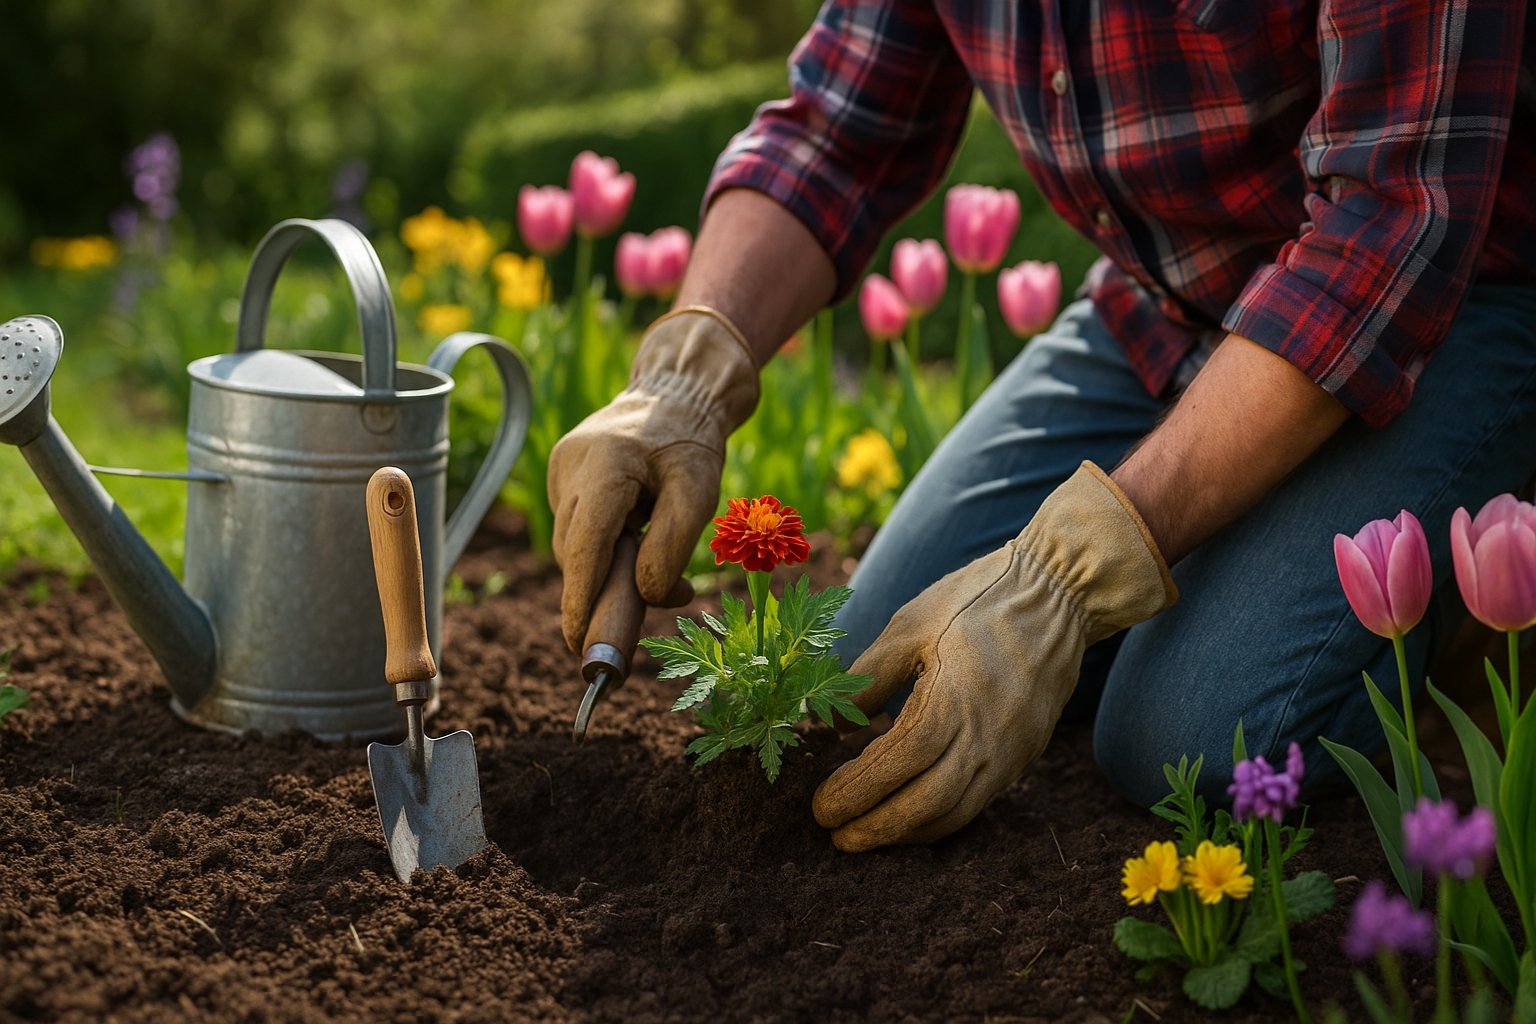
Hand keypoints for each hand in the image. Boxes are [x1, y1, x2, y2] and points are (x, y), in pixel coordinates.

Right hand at [548, 307, 758, 652]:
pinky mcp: (562, 476)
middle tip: (622, 633)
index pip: (584, 545)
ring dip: (602, 569)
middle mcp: (572, 466)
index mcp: (606, 464)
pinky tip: (629, 535)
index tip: (579, 643)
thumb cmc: (691, 441)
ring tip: (642, 569)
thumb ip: (673, 546)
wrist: (676, 391)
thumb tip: (648, 595)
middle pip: (575, 551)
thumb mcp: (699, 491)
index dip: (580, 599)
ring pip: (573, 543)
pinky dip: (599, 546)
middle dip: (595, 594)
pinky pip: (576, 527)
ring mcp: (562, 470)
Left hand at [812, 463, 1177, 851]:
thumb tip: (828, 725)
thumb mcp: (909, 626)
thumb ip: (866, 679)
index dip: (856, 792)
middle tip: (835, 836)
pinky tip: (910, 815)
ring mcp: (1011, 752)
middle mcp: (987, 737)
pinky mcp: (1024, 755)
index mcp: (953, 700)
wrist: (1059, 594)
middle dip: (876, 828)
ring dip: (906, 833)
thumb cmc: (976, 600)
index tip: (821, 807)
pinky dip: (939, 818)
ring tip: (866, 835)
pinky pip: (977, 802)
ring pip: (955, 814)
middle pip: (925, 804)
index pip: (897, 764)